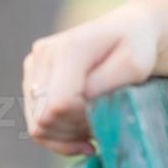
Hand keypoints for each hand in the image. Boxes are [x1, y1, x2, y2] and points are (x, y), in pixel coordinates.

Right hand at [22, 3, 159, 156]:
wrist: (128, 30)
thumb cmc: (136, 48)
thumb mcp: (134, 65)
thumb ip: (104, 85)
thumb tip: (78, 102)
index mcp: (69, 49)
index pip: (59, 105)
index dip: (81, 121)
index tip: (105, 115)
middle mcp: (44, 55)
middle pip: (44, 118)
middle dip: (75, 131)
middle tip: (102, 124)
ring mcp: (34, 66)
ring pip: (37, 126)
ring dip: (67, 136)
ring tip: (94, 126)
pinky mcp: (31, 79)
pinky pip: (36, 124)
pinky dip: (59, 137)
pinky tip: (82, 135)